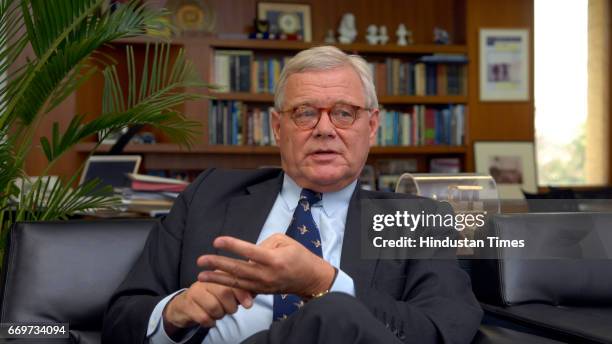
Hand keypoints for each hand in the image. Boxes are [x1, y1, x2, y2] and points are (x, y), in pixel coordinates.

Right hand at [162, 277, 252, 336]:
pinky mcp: (187, 304)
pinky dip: (210, 322)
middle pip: (224, 293)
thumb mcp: (226, 291)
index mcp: (217, 274)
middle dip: (230, 306)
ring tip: (217, 313)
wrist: (184, 306)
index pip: (232, 281)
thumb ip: (241, 290)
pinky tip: (210, 320)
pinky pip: (203, 317)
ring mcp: (195, 291)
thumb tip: (257, 290)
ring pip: (214, 307)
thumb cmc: (211, 298)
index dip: (242, 293)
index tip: (249, 304)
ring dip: (219, 315)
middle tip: (229, 309)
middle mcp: (205, 280)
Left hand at [196, 234, 334, 298]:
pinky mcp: (261, 291)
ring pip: (236, 282)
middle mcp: (266, 274)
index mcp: (274, 259)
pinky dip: (227, 286)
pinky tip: (214, 282)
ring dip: (217, 279)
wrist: (310, 279)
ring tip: (200, 276)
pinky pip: (241, 289)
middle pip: (238, 269)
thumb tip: (246, 252)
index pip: (249, 251)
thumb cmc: (298, 255)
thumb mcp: (285, 241)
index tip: (217, 241)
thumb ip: (264, 243)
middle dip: (218, 264)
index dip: (232, 245)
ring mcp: (263, 285)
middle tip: (201, 260)